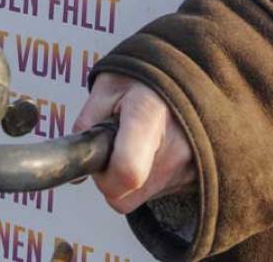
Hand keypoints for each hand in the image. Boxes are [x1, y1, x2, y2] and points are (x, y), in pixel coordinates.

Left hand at [75, 75, 194, 214]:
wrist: (188, 76)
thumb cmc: (142, 78)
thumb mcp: (106, 87)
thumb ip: (87, 123)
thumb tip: (76, 161)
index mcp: (147, 116)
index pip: (127, 172)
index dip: (104, 176)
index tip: (97, 159)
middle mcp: (175, 147)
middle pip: (130, 194)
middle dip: (111, 179)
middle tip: (111, 148)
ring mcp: (190, 166)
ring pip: (143, 196)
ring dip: (130, 178)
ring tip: (133, 143)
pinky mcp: (196, 178)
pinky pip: (160, 191)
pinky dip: (148, 177)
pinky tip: (149, 150)